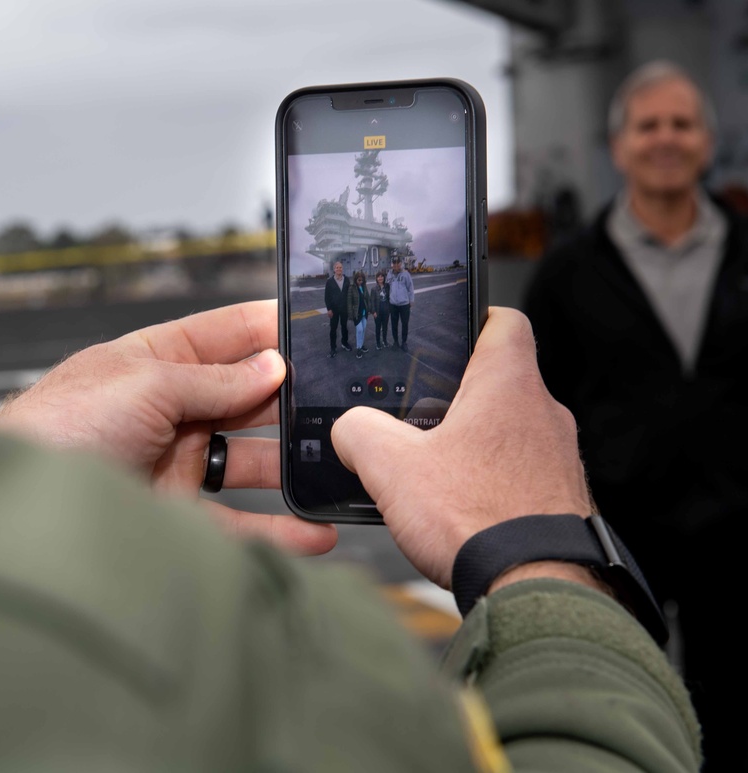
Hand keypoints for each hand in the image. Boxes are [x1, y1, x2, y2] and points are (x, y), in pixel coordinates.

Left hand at [0, 300, 336, 555]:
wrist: (16, 519)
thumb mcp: (142, 384)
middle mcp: (168, 412)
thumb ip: (212, 379)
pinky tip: (315, 531)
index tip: (313, 326)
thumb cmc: (55, 433)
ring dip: (293, 464)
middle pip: (245, 397)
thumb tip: (269, 367)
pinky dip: (279, 529)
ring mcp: (174, 465)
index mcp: (152, 363)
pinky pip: (241, 523)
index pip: (221, 335)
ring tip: (337, 463)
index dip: (265, 328)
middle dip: (290, 397)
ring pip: (250, 461)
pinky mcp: (178, 518)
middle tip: (342, 398)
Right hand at [331, 307, 592, 588]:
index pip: (503, 320)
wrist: (534, 592)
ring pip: (507, 430)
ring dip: (473, 443)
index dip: (471, 316)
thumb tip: (349, 428)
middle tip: (416, 414)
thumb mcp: (390, 467)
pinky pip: (519, 473)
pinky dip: (490, 481)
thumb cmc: (478, 522)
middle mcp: (544, 415)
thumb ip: (358, 432)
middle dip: (456, 394)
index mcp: (508, 385)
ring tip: (432, 470)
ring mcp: (558, 459)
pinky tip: (458, 509)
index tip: (444, 332)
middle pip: (498, 380)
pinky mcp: (560, 499)